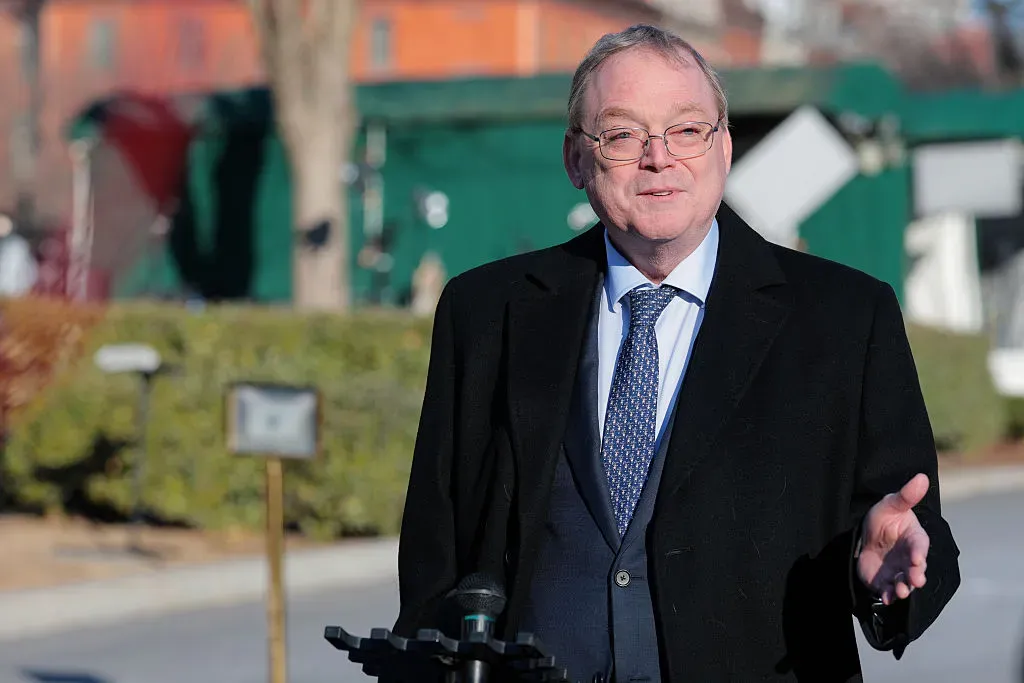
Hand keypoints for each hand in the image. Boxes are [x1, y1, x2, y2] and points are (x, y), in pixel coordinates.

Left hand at [856, 473, 930, 605]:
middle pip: (916, 569)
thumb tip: (922, 477)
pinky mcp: (885, 582)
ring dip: (904, 589)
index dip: (919, 553)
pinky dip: (889, 596)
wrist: (865, 535)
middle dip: (916, 576)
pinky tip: (886, 598)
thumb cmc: (883, 518)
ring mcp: (899, 572)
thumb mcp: (891, 504)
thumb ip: (906, 495)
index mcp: (915, 539)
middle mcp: (910, 558)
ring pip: (905, 583)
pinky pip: (889, 592)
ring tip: (900, 592)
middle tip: (914, 580)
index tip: (916, 558)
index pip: (920, 546)